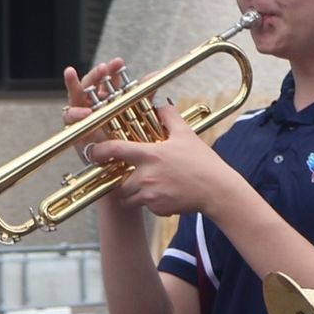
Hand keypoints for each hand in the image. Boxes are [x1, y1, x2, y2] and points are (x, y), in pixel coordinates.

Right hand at [65, 59, 133, 177]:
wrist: (120, 170)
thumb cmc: (127, 141)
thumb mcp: (138, 116)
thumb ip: (144, 95)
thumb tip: (155, 73)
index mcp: (109, 99)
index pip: (109, 80)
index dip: (112, 70)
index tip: (119, 62)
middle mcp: (94, 104)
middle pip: (91, 84)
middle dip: (96, 75)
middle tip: (103, 68)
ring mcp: (82, 115)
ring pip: (75, 96)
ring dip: (76, 86)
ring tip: (80, 81)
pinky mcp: (74, 129)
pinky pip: (70, 117)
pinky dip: (75, 113)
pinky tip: (83, 111)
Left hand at [88, 103, 235, 218]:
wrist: (218, 190)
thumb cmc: (203, 163)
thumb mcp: (186, 135)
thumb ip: (170, 117)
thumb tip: (162, 105)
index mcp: (150, 155)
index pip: (114, 150)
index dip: (99, 150)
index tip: (96, 152)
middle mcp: (146, 176)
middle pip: (117, 181)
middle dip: (120, 179)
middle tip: (127, 176)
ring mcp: (151, 195)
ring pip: (128, 197)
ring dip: (132, 194)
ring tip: (146, 187)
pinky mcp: (158, 209)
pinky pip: (145, 207)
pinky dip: (150, 203)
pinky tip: (164, 195)